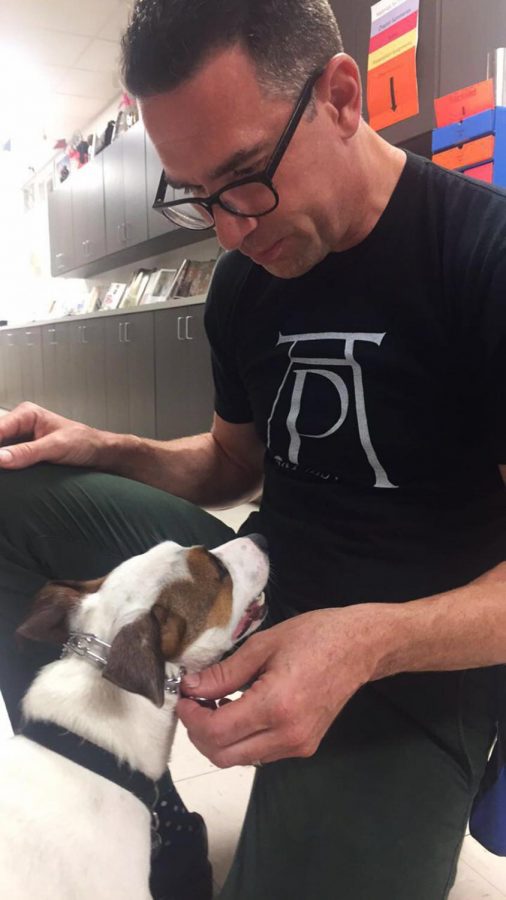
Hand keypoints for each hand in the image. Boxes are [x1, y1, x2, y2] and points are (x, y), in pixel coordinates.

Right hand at [0, 402, 108, 469]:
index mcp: (26, 414)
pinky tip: (7, 477)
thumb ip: (28, 452)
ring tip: (5, 475)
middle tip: (2, 468)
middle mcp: (19, 424)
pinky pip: (6, 459)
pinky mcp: (22, 454)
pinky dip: (5, 466)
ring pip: (0, 449)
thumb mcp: (56, 447)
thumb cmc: (83, 443)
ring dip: (1, 462)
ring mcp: (19, 440)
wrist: (98, 453)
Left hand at [177, 605, 384, 766]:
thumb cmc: (314, 636)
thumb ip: (224, 672)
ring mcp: (298, 745)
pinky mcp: (304, 747)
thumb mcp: (263, 645)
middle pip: (223, 755)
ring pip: (239, 759)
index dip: (191, 718)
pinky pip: (258, 753)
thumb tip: (190, 688)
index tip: (182, 697)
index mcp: (276, 706)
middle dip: (199, 733)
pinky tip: (238, 710)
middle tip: (193, 702)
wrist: (360, 647)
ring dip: (218, 738)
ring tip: (215, 703)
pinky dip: (239, 739)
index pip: (217, 731)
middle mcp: (287, 735)